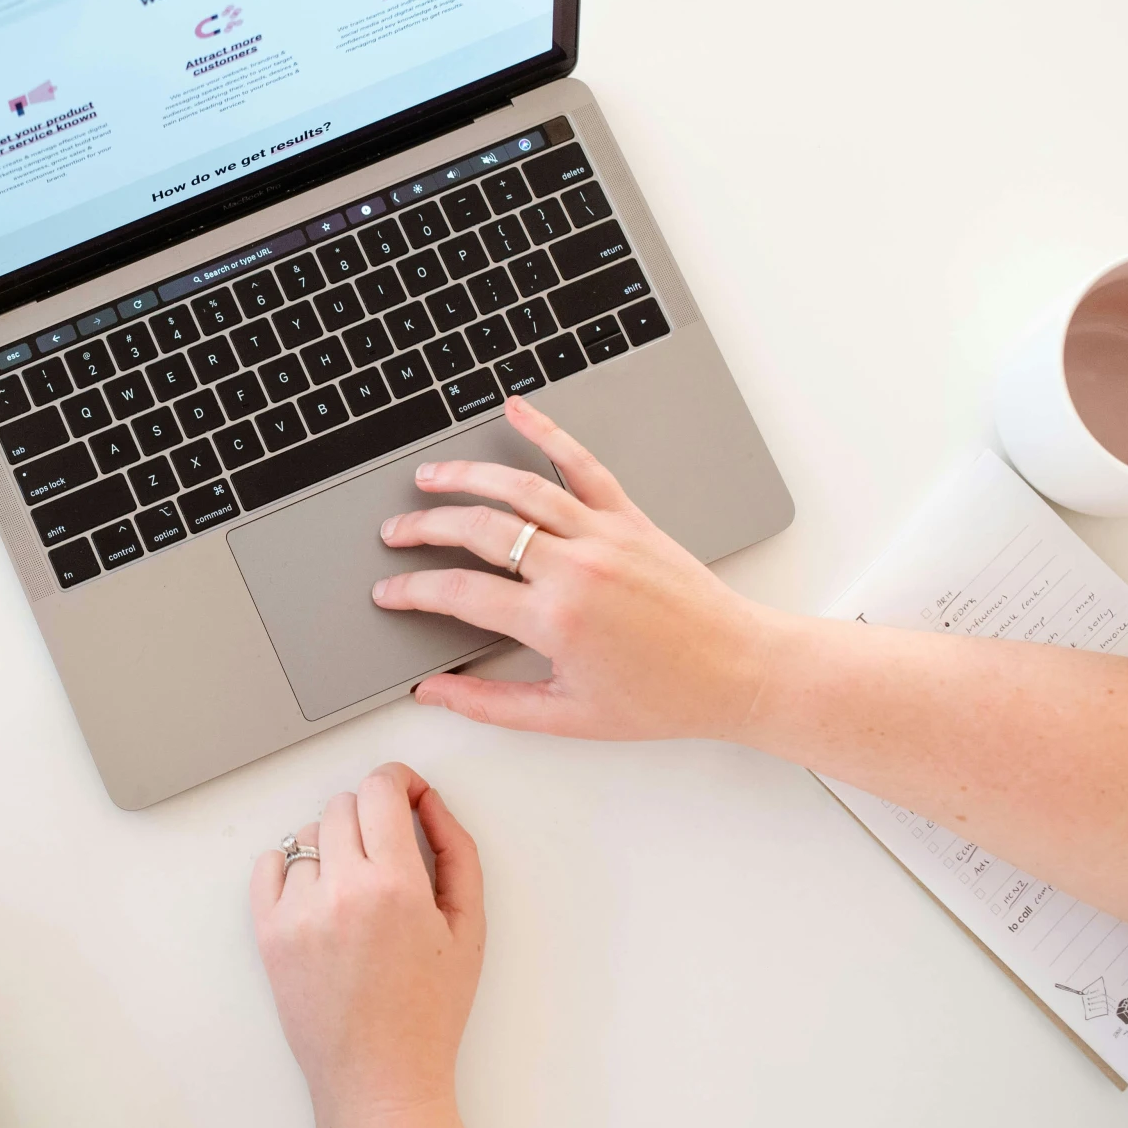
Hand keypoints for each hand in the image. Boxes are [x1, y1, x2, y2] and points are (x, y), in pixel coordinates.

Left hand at [250, 764, 488, 1127]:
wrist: (379, 1078)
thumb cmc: (429, 1012)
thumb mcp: (468, 928)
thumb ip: (456, 852)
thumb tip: (430, 803)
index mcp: (396, 886)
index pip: (380, 789)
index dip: (396, 780)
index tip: (403, 791)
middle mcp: (342, 891)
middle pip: (343, 805)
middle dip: (369, 816)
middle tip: (387, 852)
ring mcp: (298, 912)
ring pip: (308, 835)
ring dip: (334, 847)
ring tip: (356, 891)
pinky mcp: (268, 933)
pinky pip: (268, 866)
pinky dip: (291, 869)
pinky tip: (318, 896)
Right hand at [374, 396, 786, 742]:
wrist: (739, 670)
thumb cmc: (663, 698)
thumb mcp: (568, 717)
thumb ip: (490, 704)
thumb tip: (434, 693)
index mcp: (555, 620)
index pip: (458, 593)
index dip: (412, 591)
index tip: (388, 593)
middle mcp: (575, 568)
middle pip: (477, 529)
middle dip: (424, 527)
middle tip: (395, 532)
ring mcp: (604, 534)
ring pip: (519, 488)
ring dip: (465, 476)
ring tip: (430, 477)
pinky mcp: (631, 517)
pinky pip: (581, 465)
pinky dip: (547, 433)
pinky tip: (518, 410)